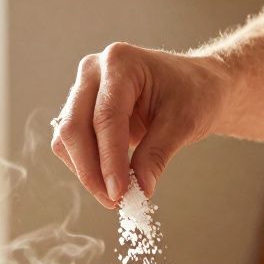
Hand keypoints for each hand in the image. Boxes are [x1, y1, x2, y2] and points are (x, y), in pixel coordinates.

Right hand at [51, 43, 228, 207]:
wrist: (196, 86)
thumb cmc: (195, 94)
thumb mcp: (183, 123)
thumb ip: (157, 155)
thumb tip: (139, 190)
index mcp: (121, 62)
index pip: (105, 117)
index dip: (109, 160)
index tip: (118, 193)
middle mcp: (94, 71)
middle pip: (75, 126)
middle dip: (90, 170)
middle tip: (113, 201)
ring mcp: (83, 89)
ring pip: (66, 138)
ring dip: (85, 171)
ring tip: (115, 195)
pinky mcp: (82, 110)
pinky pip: (72, 143)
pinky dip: (86, 166)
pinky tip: (108, 181)